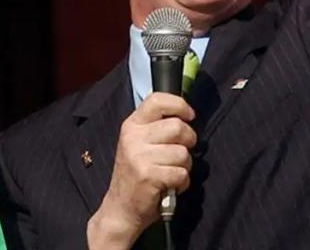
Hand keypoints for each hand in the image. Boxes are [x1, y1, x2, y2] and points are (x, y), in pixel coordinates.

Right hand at [87, 93, 195, 248]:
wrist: (121, 208)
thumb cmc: (136, 175)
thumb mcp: (138, 144)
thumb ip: (155, 127)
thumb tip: (185, 115)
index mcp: (131, 125)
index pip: (157, 100)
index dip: (179, 105)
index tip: (189, 115)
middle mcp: (133, 137)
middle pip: (178, 126)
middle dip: (188, 141)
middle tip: (180, 153)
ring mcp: (139, 156)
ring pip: (183, 153)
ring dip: (184, 166)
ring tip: (170, 172)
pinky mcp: (148, 176)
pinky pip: (181, 173)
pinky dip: (181, 183)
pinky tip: (169, 185)